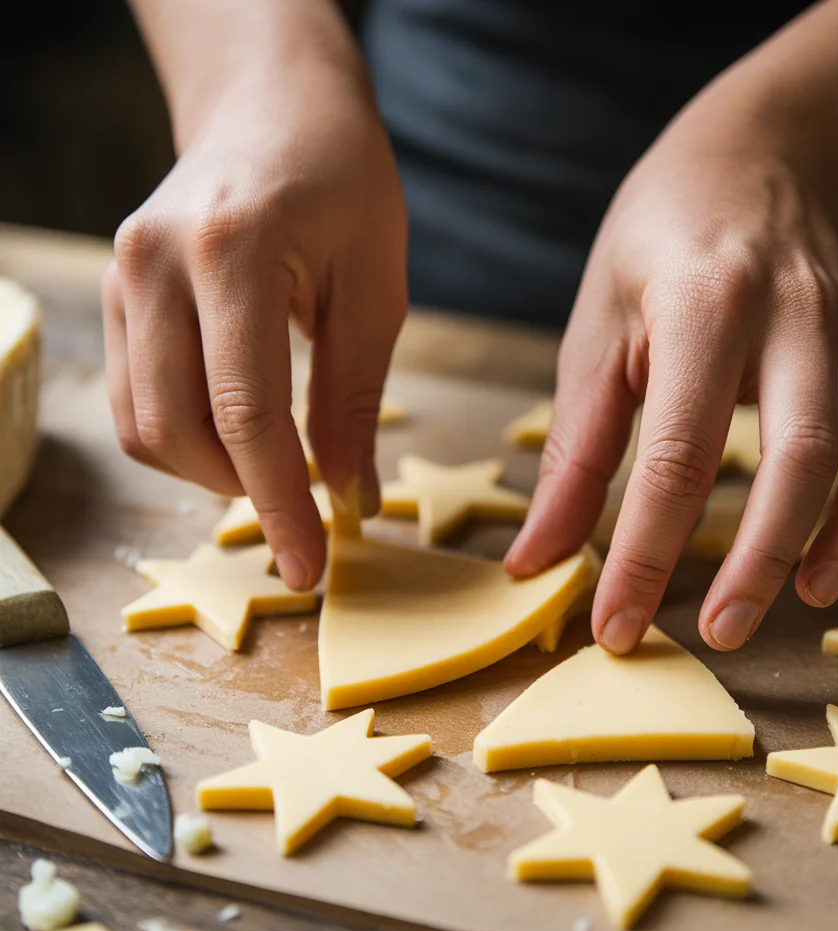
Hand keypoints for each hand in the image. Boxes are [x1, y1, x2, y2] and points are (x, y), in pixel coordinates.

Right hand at [102, 54, 406, 589]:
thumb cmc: (343, 185)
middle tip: (306, 508)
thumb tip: (349, 497)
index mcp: (232, 253)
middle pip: (179, 432)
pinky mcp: (116, 295)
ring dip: (212, 472)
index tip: (311, 568)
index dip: (280, 504)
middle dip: (245, 493)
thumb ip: (355, 397)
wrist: (272, 111)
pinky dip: (186, 440)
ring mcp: (123, 278)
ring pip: (144, 428)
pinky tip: (237, 434)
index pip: (246, 415)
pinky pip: (135, 401)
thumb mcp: (376, 288)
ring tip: (275, 466)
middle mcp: (154, 264)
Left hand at [505, 108, 837, 653]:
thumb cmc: (654, 243)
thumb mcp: (595, 329)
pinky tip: (829, 561)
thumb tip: (538, 558)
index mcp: (701, 306)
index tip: (615, 625)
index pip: (676, 456)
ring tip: (784, 612)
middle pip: (794, 460)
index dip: (644, 553)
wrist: (751, 158)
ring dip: (831, 545)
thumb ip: (575, 449)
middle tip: (712, 635)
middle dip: (754, 563)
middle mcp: (790, 315)